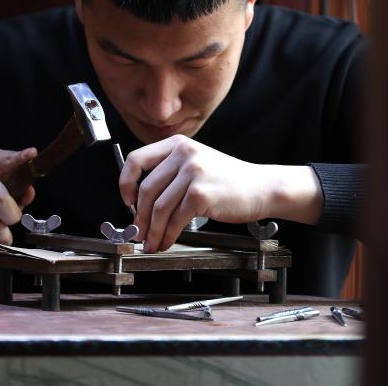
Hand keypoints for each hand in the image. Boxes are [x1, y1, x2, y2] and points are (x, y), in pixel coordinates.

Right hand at [0, 147, 36, 253]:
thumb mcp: (4, 189)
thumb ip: (20, 190)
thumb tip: (28, 193)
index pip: (7, 159)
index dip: (20, 158)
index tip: (32, 153)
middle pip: (0, 199)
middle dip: (12, 217)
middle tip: (12, 220)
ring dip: (3, 235)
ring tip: (2, 235)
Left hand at [119, 135, 322, 251]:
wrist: (262, 188)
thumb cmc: (232, 180)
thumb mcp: (199, 163)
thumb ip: (172, 172)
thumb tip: (141, 201)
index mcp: (179, 144)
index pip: (136, 160)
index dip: (126, 183)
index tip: (127, 201)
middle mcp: (184, 154)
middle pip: (147, 190)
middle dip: (140, 217)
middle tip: (140, 232)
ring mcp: (194, 172)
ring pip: (159, 208)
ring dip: (153, 231)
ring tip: (153, 242)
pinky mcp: (201, 194)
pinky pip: (175, 219)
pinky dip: (168, 235)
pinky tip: (169, 241)